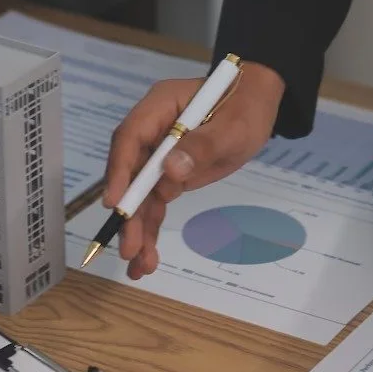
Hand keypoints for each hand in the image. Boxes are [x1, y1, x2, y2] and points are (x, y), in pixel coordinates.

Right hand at [103, 62, 284, 279]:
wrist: (256, 105)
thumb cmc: (246, 107)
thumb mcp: (232, 127)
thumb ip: (202, 147)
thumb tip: (169, 172)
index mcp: (159, 107)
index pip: (130, 138)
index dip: (119, 171)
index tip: (116, 203)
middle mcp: (150, 132)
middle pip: (130, 173)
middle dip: (130, 213)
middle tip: (130, 247)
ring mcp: (156, 155)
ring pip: (140, 195)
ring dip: (138, 230)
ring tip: (139, 266)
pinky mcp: (167, 174)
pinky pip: (155, 203)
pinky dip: (151, 229)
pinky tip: (146, 258)